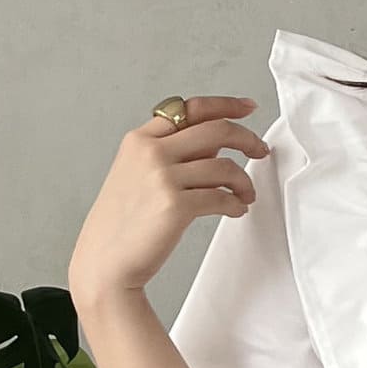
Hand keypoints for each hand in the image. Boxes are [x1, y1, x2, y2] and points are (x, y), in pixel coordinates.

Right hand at [67, 95, 269, 306]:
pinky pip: (221, 197)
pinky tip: (237, 209)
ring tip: (246, 195)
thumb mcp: (136, 175)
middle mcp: (150, 152)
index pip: (190, 109)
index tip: (247, 108)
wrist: (106, 261)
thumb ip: (170, 155)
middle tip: (260, 150)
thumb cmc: (123, 225)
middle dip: (247, 138)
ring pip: (224, 166)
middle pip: (215, 130)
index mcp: (140, 139)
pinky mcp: (175, 205)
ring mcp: (162, 177)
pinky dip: (236, 204)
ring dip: (244, 181)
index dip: (225, 106)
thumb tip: (213, 147)